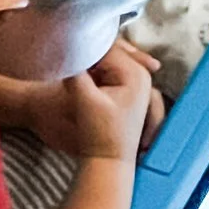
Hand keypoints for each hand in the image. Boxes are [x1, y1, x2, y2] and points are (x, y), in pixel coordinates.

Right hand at [60, 37, 164, 163]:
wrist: (108, 161)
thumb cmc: (98, 135)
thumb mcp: (83, 100)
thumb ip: (75, 72)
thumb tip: (67, 49)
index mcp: (135, 75)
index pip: (107, 47)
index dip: (84, 46)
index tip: (65, 48)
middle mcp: (143, 75)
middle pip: (114, 51)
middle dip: (91, 50)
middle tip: (68, 50)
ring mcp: (139, 82)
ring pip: (114, 59)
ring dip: (94, 59)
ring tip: (75, 62)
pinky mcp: (131, 89)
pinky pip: (114, 69)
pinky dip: (100, 68)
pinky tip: (85, 72)